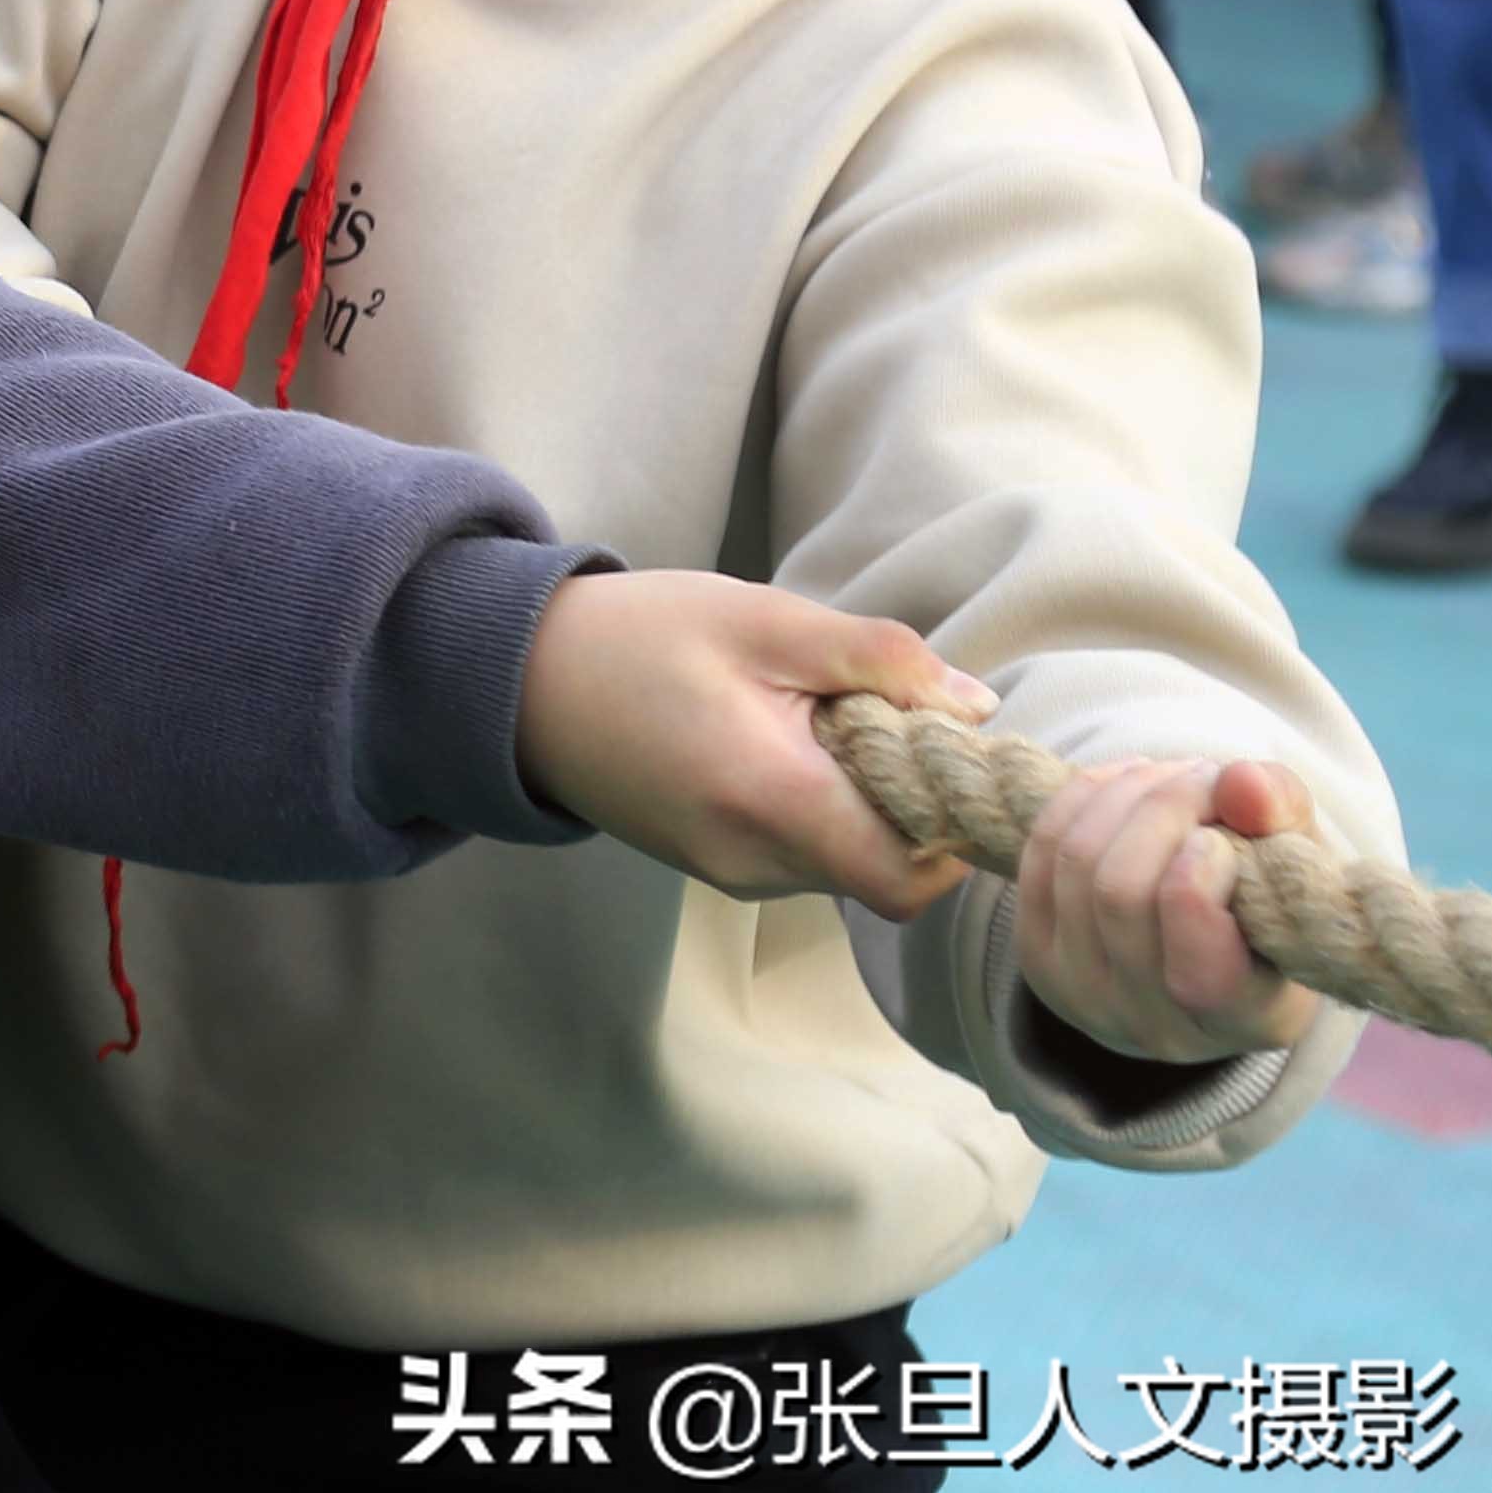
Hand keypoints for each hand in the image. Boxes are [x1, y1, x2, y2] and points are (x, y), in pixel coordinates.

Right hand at [516, 572, 997, 919]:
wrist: (517, 679)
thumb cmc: (640, 636)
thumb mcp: (764, 618)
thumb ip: (878, 659)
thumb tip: (974, 707)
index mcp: (771, 799)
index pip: (911, 875)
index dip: (951, 826)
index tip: (939, 751)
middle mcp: (753, 862)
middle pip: (884, 872)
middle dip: (907, 808)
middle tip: (878, 718)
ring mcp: (726, 873)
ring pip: (842, 866)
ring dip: (860, 808)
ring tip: (815, 723)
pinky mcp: (709, 866)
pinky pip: (798, 858)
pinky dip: (816, 813)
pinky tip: (779, 745)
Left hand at [1013, 755, 1321, 1062]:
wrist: (1206, 950)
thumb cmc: (1271, 906)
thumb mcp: (1302, 866)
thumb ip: (1286, 819)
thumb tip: (1243, 780)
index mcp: (1247, 1023)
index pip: (1201, 974)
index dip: (1196, 889)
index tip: (1219, 839)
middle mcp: (1156, 1026)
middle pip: (1122, 895)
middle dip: (1162, 811)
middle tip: (1204, 776)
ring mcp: (1083, 994)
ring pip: (1076, 863)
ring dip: (1126, 794)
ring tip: (1174, 775)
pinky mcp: (1036, 955)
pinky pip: (1041, 851)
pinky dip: (1084, 799)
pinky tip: (1127, 781)